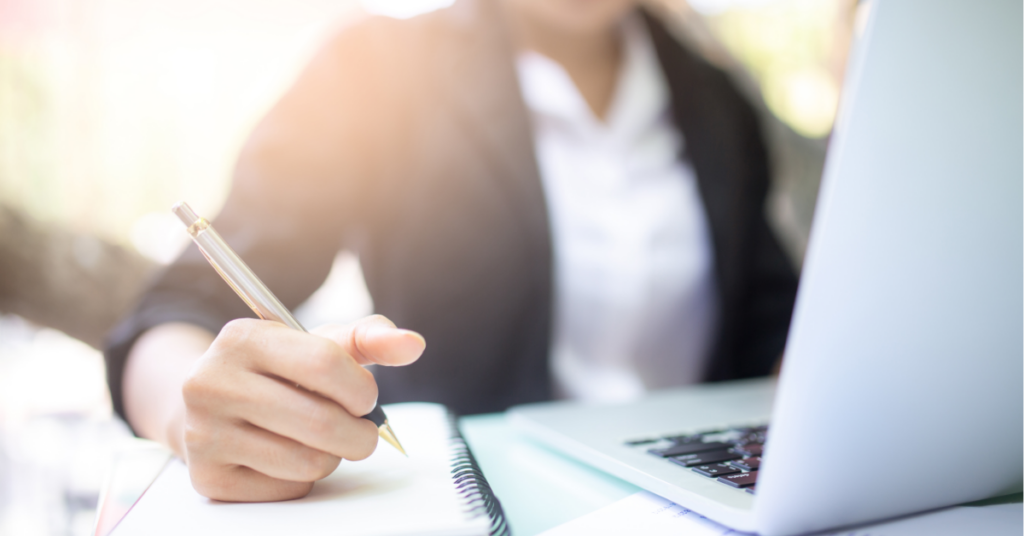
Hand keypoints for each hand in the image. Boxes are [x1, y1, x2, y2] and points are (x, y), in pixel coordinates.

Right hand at [180, 315, 423, 501]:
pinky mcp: (208, 477)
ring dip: (333, 456)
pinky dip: (303, 478)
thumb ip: (368, 339)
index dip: (361, 388)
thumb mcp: (318, 344)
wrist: (214, 405)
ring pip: (308, 461)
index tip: (365, 398)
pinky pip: (288, 489)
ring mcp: (203, 433)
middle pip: (321, 421)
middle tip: (361, 430)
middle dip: (360, 433)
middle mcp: (211, 383)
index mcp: (242, 338)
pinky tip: (288, 455)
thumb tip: (413, 344)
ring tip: (321, 439)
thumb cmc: (279, 372)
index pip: (324, 364)